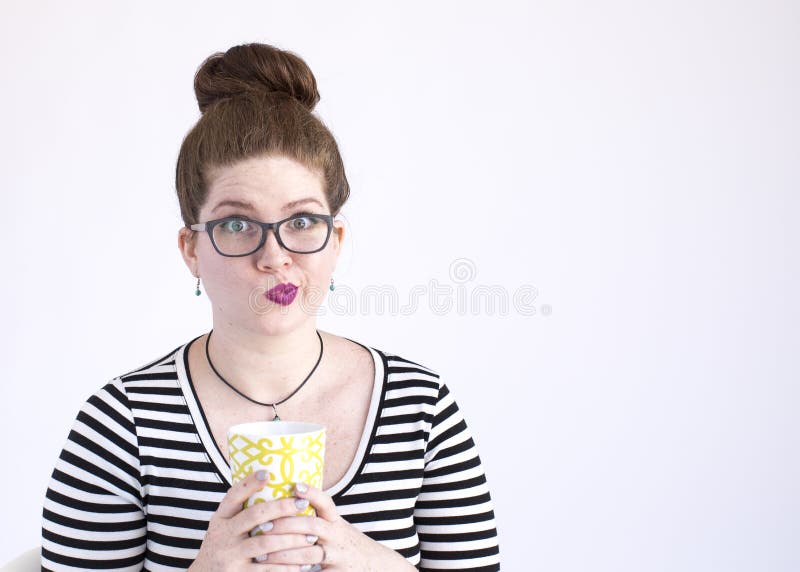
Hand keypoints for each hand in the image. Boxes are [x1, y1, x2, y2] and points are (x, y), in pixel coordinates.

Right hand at [188, 470, 318, 570]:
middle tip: (302, 503)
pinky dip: (286, 566)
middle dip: (281, 507)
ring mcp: (230, 555)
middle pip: (254, 515)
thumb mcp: (224, 527)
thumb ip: (242, 512)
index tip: (268, 472)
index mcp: (221, 518)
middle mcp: (223, 534)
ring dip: (291, 539)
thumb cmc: (224, 546)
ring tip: (310, 536)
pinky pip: (266, 569)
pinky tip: (302, 563)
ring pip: (265, 543)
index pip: (233, 496)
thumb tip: (272, 482)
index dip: (249, 483)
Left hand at [263, 483, 416, 570]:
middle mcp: (337, 536)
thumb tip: (283, 498)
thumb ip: (315, 517)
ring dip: (282, 555)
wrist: (374, 565)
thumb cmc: (344, 543)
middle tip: (262, 526)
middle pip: (311, 527)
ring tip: (261, 555)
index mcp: (335, 521)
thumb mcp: (335, 526)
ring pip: (307, 554)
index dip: (311, 493)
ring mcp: (337, 556)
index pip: (326, 503)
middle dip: (285, 526)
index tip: (295, 486)